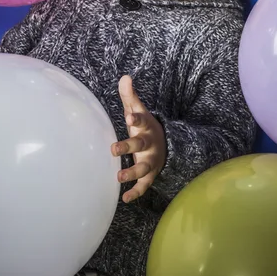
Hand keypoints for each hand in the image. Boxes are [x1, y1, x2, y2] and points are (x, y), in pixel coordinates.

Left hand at [111, 75, 165, 202]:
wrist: (164, 145)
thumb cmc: (144, 127)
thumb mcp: (138, 111)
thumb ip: (129, 96)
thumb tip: (124, 77)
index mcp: (146, 127)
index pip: (142, 121)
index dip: (136, 119)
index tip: (129, 118)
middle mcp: (149, 144)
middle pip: (139, 145)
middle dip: (128, 147)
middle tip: (113, 149)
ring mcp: (150, 160)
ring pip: (143, 167)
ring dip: (132, 172)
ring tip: (118, 176)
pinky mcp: (149, 175)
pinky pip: (144, 185)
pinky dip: (136, 192)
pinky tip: (125, 198)